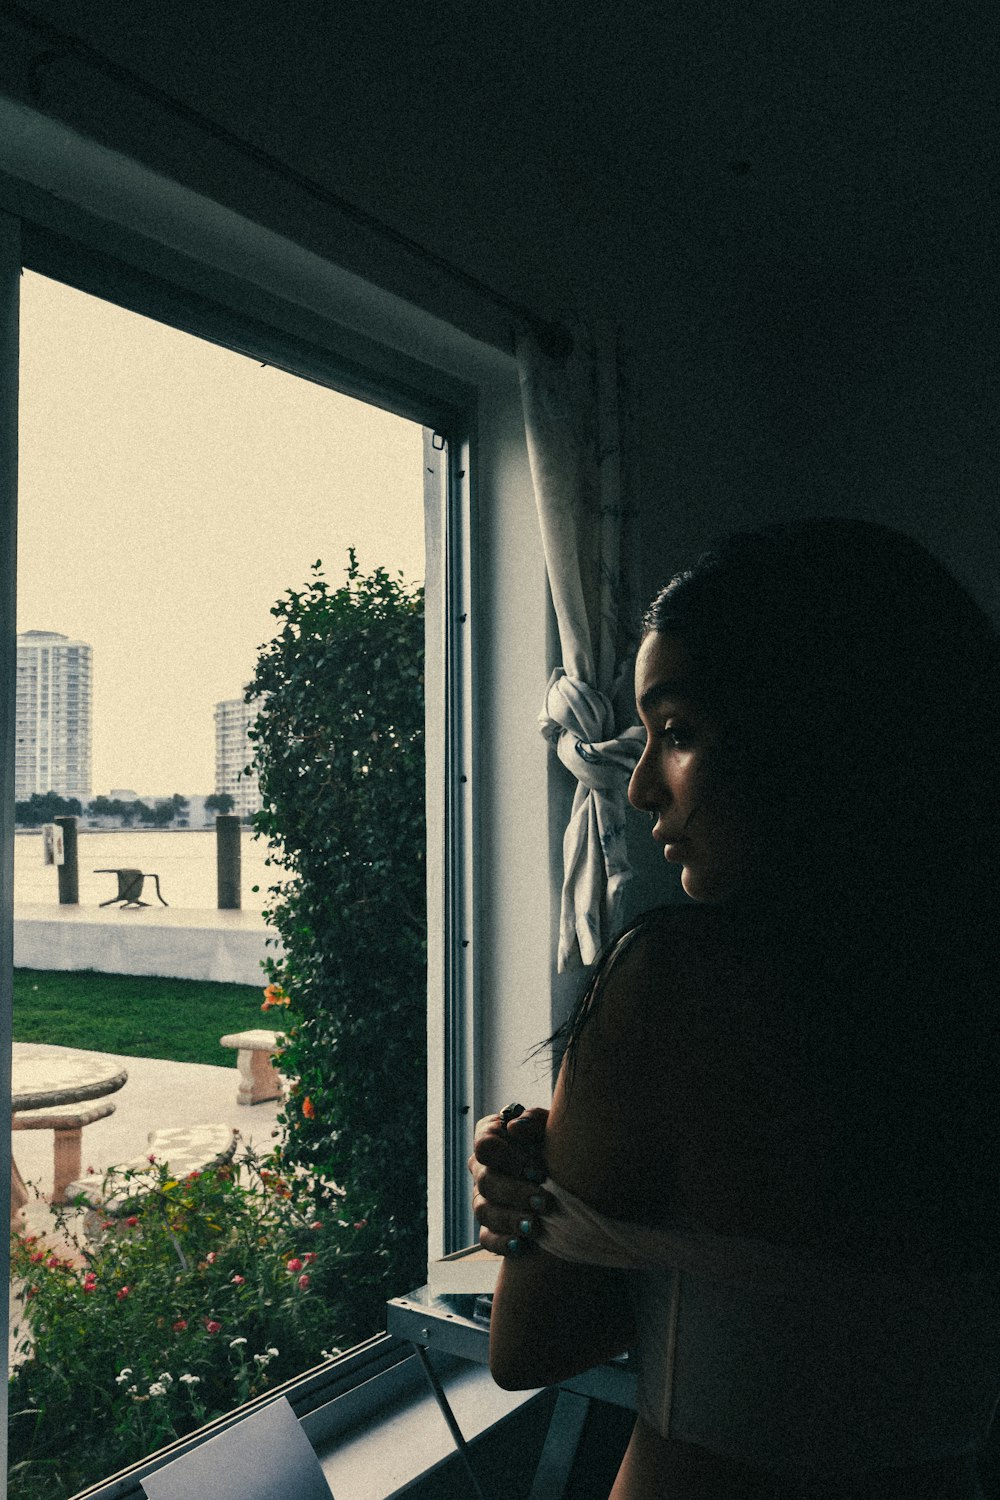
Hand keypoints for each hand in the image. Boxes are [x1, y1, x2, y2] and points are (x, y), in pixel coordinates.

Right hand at [468, 1107, 551, 1254]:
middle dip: (515, 1192)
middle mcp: (483, 1169)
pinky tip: (521, 1244)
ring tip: (536, 1225)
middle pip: (486, 1181)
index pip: (484, 1145)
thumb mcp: (552, 1127)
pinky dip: (502, 1242)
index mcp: (492, 1139)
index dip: (507, 1158)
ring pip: (483, 1210)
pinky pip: (487, 1238)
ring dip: (510, 1219)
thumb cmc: (557, 1145)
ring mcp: (484, 1199)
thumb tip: (514, 1128)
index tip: (537, 1170)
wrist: (573, 1177)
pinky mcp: (491, 1227)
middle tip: (544, 1201)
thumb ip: (534, 1121)